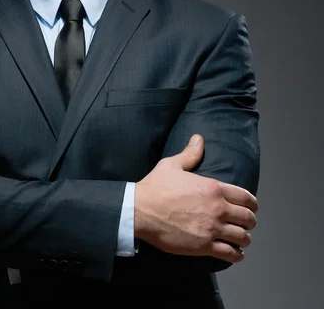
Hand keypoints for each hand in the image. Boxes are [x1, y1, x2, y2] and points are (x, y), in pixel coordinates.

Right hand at [134, 134, 257, 262]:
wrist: (141, 210)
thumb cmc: (155, 186)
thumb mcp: (172, 165)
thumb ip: (190, 153)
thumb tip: (198, 138)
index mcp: (213, 188)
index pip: (246, 197)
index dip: (252, 203)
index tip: (252, 207)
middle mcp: (217, 209)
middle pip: (248, 218)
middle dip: (250, 221)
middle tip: (246, 223)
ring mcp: (212, 229)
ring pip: (243, 237)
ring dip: (244, 238)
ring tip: (241, 239)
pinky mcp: (204, 246)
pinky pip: (230, 253)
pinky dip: (237, 254)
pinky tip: (236, 252)